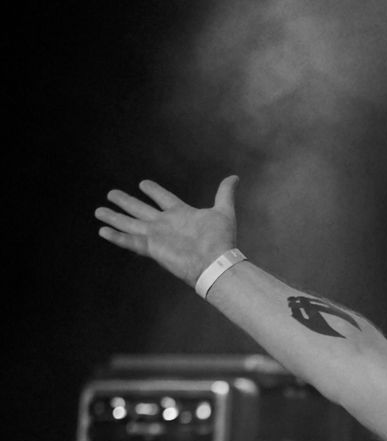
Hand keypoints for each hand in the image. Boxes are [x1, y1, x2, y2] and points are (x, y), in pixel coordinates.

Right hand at [95, 176, 238, 287]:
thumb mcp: (224, 212)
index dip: (153, 190)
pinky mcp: (152, 248)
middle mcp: (165, 224)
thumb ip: (225, 193)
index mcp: (180, 214)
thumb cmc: (221, 241)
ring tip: (98, 211)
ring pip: (130, 224)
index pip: (163, 198)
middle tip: (110, 193)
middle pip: (140, 210)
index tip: (142, 183)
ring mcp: (157, 236)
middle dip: (125, 202)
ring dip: (114, 218)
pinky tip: (102, 231)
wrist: (216, 263)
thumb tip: (234, 177)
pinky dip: (116, 236)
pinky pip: (130, 241)